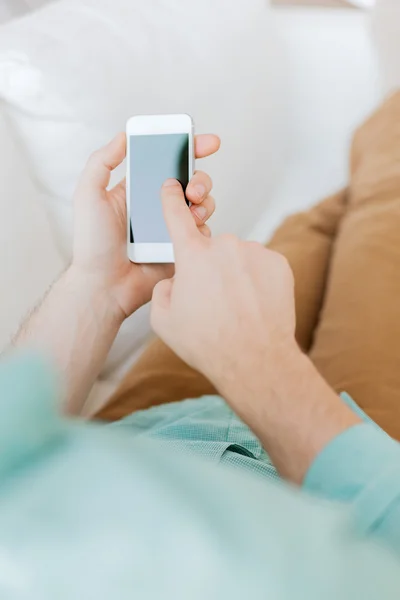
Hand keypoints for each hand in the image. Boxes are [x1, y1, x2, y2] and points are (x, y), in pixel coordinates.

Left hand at [72, 132, 219, 320]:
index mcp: (139, 189)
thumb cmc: (93, 244)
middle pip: (192, 181)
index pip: (167, 162)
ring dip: (204, 200)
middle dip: (200, 178)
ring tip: (192, 207)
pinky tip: (191, 228)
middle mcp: (158, 206)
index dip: (189, 149)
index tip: (205, 142)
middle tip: (191, 188)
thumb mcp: (89, 195)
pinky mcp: (181, 247)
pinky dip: (202, 226)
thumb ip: (101, 162)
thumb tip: (122, 136)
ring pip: (202, 205)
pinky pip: (202, 232)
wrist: (105, 285)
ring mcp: (171, 227)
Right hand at [150, 179, 297, 397]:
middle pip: (211, 250)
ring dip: (235, 275)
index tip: (172, 184)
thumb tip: (175, 280)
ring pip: (238, 258)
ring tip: (236, 308)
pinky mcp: (278, 263)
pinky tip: (254, 304)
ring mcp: (254, 252)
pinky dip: (256, 280)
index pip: (177, 216)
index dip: (171, 199)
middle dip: (208, 269)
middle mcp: (224, 246)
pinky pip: (260, 265)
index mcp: (192, 256)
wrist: (255, 359)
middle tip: (212, 301)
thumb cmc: (207, 342)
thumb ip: (162, 290)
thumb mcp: (163, 320)